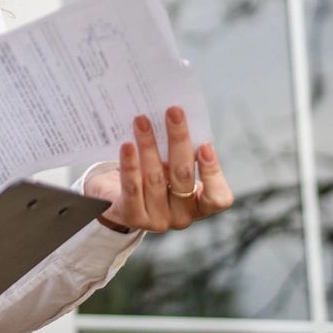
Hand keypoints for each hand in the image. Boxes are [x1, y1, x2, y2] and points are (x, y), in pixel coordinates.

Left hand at [85, 106, 234, 233]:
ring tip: (142, 120)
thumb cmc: (150, 176)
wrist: (114, 197)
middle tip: (173, 112)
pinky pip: (132, 188)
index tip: (205, 145)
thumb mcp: (169, 167)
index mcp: (199, 204)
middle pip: (183, 176)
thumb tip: (177, 118)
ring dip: (148, 145)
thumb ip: (179, 152)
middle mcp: (182, 216)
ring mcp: (158, 220)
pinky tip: (127, 145)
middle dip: (178, 140)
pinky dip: (130, 164)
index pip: (218, 197)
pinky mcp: (132, 216)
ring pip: (155, 179)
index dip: (213, 173)